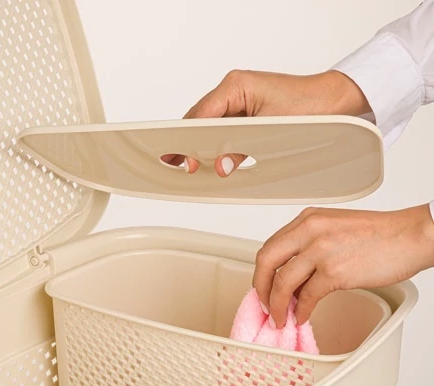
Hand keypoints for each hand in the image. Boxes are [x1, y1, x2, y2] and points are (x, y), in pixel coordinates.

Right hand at [164, 69, 370, 175]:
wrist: (334, 101)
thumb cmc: (311, 106)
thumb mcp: (271, 131)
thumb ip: (240, 148)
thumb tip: (220, 166)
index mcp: (235, 86)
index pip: (201, 115)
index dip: (190, 140)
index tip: (184, 159)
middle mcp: (233, 91)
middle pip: (199, 120)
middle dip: (191, 145)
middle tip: (184, 166)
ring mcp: (237, 101)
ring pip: (208, 126)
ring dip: (202, 146)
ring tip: (194, 165)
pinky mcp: (245, 112)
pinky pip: (222, 129)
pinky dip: (216, 145)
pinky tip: (213, 158)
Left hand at [254, 204, 433, 326]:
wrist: (412, 235)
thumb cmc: (380, 235)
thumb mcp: (334, 230)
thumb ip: (309, 249)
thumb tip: (293, 282)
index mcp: (307, 219)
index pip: (271, 246)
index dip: (262, 271)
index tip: (263, 286)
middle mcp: (310, 230)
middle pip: (266, 261)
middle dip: (260, 287)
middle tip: (264, 304)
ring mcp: (321, 250)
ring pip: (282, 282)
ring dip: (277, 305)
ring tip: (280, 317)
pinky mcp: (334, 271)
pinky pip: (307, 297)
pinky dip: (301, 311)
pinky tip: (302, 317)